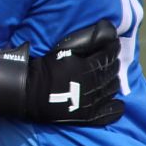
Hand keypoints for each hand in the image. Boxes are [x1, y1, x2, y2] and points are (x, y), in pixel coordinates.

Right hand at [0, 20, 123, 125]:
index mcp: (87, 67)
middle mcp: (94, 85)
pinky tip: (116, 103)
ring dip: (113, 81)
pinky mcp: (90, 116)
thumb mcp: (63, 51)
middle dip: (113, 64)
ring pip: (112, 89)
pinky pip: (110, 112)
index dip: (113, 49)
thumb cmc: (45, 68)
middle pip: (112, 72)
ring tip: (110, 77)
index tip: (114, 44)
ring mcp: (93, 102)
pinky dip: (116, 107)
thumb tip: (106, 29)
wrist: (29, 92)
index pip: (108, 55)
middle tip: (110, 59)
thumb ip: (85, 43)